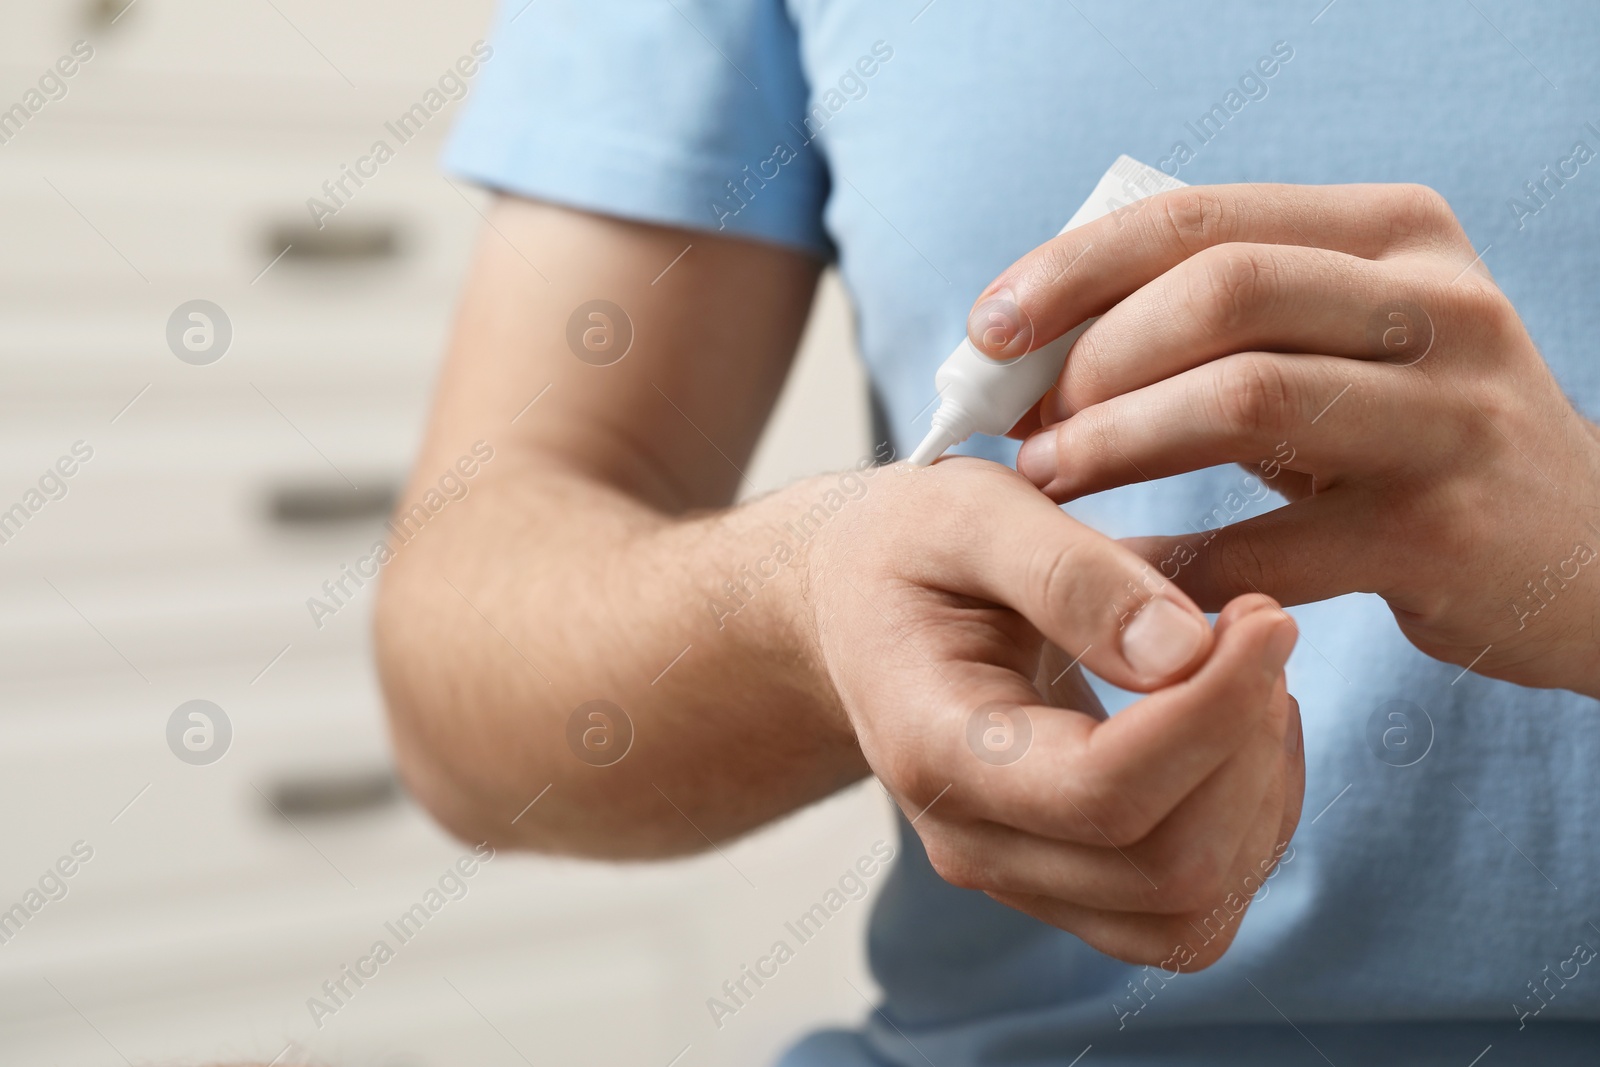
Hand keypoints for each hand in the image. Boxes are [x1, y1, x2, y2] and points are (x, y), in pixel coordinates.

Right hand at [804, 458, 1301, 966]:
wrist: (858, 609)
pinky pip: (1192, 911)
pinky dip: (1246, 827)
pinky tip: (1235, 730)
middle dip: (1248, 749)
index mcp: (934, 746)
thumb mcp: (967, 513)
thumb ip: (1070, 574)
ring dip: (1259, 797)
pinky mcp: (1067, 883)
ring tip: (1251, 678)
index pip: (1103, 792)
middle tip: (1259, 630)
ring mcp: (1019, 875)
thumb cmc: (908, 549)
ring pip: (1193, 908)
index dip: (1213, 716)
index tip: (1268, 618)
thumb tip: (1187, 652)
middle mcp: (972, 840)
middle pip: (1166, 866)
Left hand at [977, 183, 1599, 695]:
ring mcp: (1451, 417)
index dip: (1072, 270)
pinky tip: (1112, 573)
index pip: (1199, 216)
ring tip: (1043, 482)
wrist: (1589, 557)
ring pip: (1242, 400)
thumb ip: (1226, 321)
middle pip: (1218, 292)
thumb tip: (1040, 340)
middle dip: (1089, 360)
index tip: (988, 329)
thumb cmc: (1417, 441)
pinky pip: (1265, 547)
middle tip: (1021, 423)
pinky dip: (1167, 563)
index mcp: (1395, 233)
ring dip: (1113, 444)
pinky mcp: (1441, 534)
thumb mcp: (1348, 344)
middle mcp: (1437, 305)